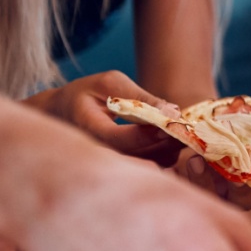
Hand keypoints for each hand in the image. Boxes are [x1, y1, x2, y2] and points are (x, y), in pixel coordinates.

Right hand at [24, 72, 182, 163]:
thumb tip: (173, 111)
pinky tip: (173, 137)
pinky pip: (152, 165)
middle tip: (187, 127)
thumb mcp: (110, 83)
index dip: (150, 132)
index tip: (172, 121)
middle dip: (168, 141)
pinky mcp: (123, 166)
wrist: (62, 113)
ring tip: (182, 130)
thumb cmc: (87, 93)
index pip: (123, 139)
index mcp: (91, 129)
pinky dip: (168, 153)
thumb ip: (140, 97)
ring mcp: (111, 163)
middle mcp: (100, 153)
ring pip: (150, 164)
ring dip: (171, 148)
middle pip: (140, 156)